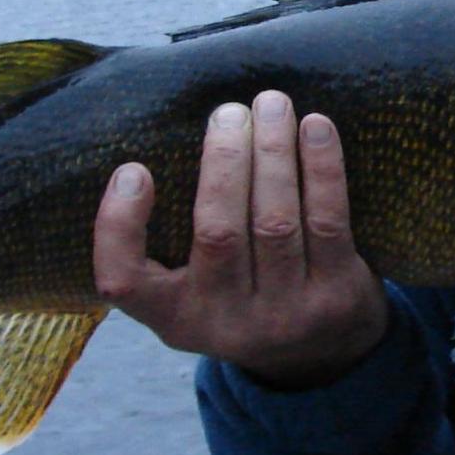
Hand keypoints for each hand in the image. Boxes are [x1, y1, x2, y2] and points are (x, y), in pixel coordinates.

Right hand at [92, 91, 389, 388]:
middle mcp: (226, 322)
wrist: (325, 350)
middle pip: (219, 232)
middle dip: (225, 160)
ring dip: (274, 152)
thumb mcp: (196, 288)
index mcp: (175, 317)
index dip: (118, 226)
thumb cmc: (246, 292)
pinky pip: (328, 220)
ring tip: (272, 104)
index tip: (133, 170)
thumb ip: (171, 238)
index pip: (124, 282)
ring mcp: (285, 315)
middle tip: (229, 112)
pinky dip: (321, 168)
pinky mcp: (336, 297)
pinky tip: (315, 128)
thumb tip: (164, 134)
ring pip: (275, 221)